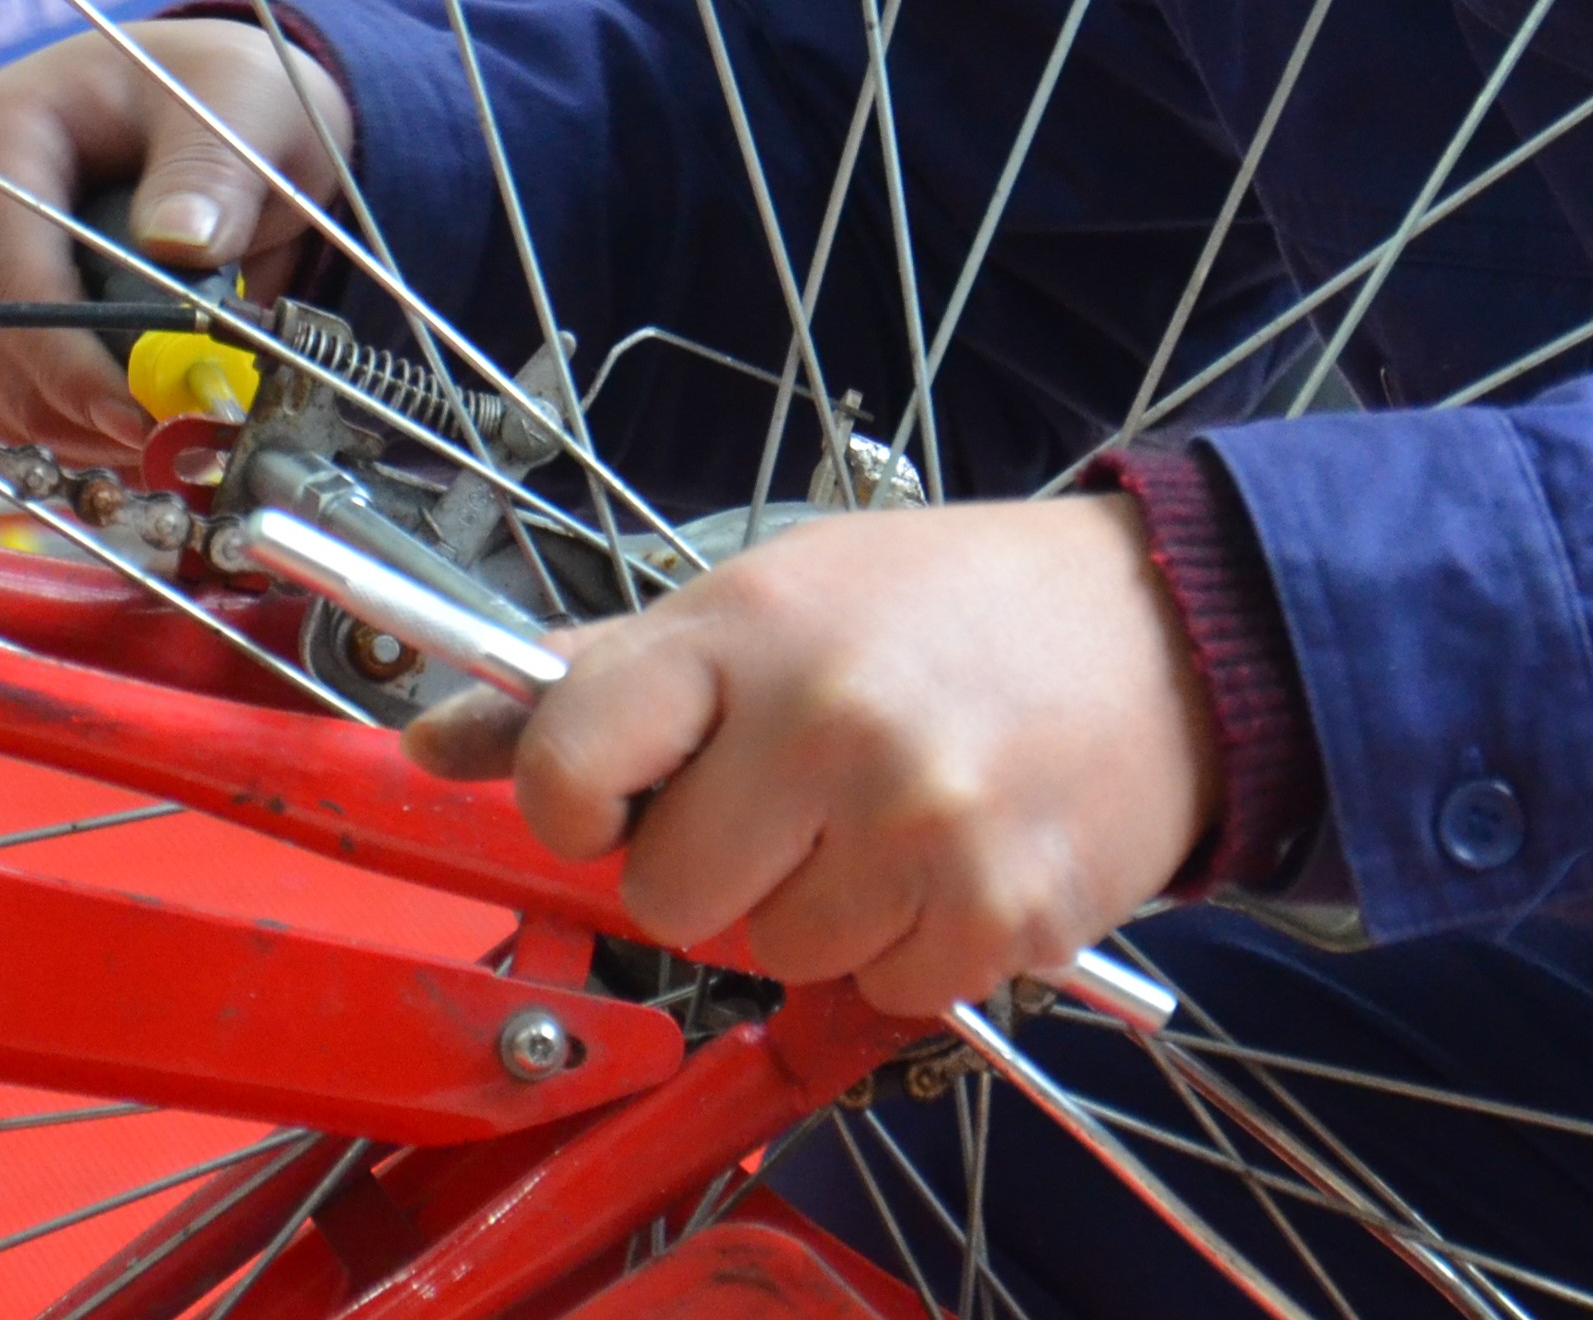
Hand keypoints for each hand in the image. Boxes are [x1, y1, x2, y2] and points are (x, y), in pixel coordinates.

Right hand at [0, 19, 354, 460]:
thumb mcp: (240, 100)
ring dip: (81, 428)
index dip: (62, 355)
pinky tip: (145, 418)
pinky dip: (73, 430)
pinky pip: (7, 405)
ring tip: (181, 422)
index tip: (137, 412)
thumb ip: (213, 167)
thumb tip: (183, 241)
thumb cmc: (210, 96)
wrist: (199, 119)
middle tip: (185, 434)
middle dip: (81, 405)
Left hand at [403, 495, 1217, 1017]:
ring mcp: (915, 826)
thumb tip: (433, 747)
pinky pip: (880, 992)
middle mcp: (822, 725)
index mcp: (743, 632)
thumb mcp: (765, 600)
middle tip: (789, 796)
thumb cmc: (940, 609)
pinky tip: (952, 858)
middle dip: (714, 865)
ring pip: (772, 955)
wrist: (1160, 632)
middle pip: (665, 897)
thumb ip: (602, 682)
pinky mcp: (997, 914)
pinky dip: (909, 947)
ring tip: (887, 811)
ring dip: (817, 908)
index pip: (571, 761)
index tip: (618, 795)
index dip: (576, 803)